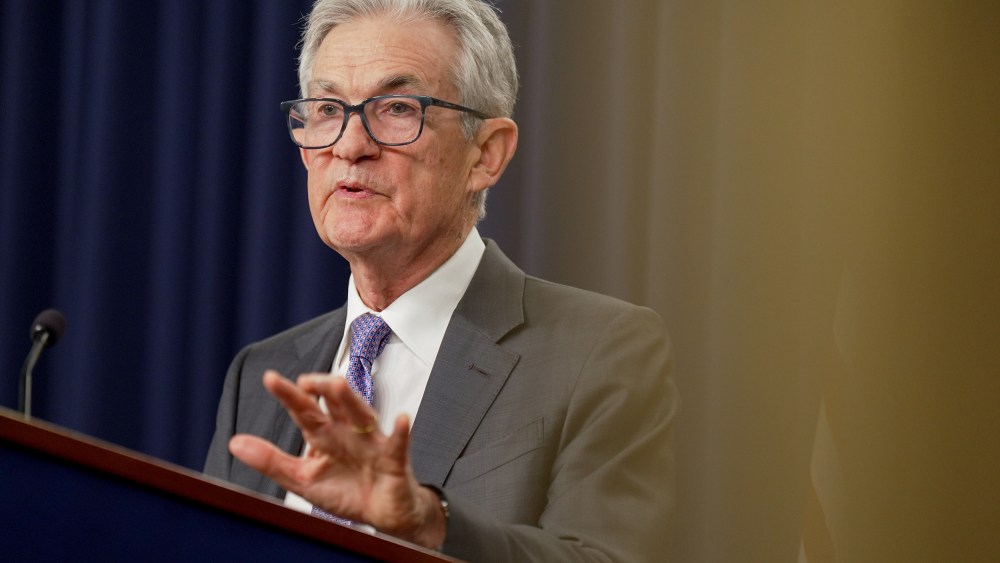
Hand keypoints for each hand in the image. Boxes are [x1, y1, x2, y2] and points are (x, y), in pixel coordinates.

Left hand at [229, 370, 445, 547]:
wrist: (380, 516)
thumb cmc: (344, 491)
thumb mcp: (301, 479)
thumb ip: (270, 460)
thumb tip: (234, 443)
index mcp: (324, 435)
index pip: (304, 410)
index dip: (288, 395)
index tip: (270, 379)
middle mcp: (347, 432)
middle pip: (335, 403)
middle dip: (322, 388)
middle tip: (307, 380)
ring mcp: (371, 442)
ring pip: (362, 415)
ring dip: (352, 400)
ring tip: (339, 385)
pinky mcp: (393, 458)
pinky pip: (397, 443)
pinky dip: (401, 432)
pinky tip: (402, 420)